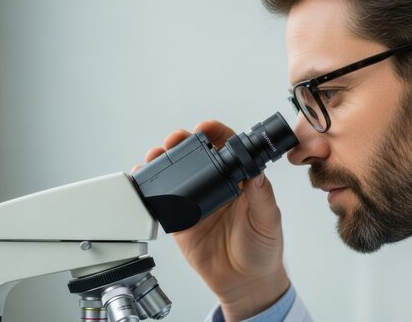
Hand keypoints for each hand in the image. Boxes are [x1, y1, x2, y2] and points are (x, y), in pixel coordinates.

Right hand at [132, 120, 288, 320]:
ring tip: (156, 156)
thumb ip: (262, 196)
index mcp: (239, 180)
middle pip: (196, 155)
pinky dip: (150, 190)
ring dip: (163, 160)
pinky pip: (163, 202)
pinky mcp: (181, 221)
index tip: (206, 128)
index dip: (215, 133)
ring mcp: (196, 202)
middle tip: (175, 139)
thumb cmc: (262, 249)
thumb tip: (256, 172)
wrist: (245, 283)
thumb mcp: (268, 220)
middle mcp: (216, 186)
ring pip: (176, 174)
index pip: (226, 147)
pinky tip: (143, 180)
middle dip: (182, 142)